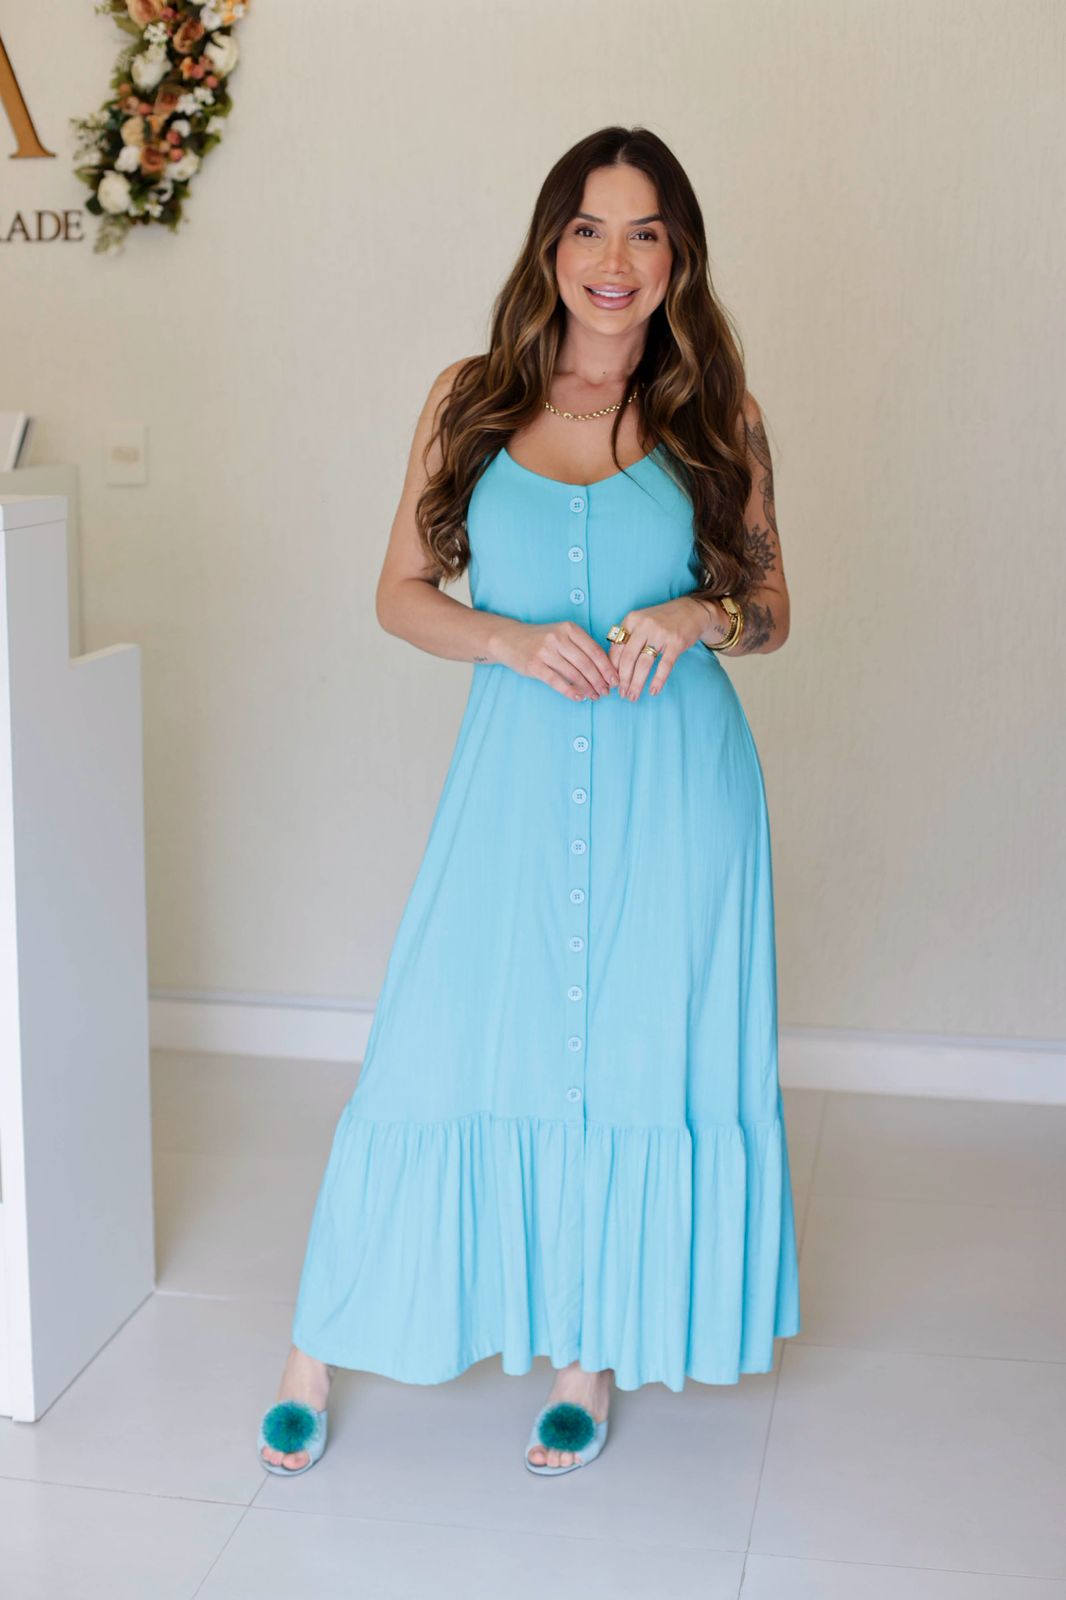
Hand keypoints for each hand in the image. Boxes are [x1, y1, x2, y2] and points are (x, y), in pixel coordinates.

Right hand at [496, 618, 620, 701]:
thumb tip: (604, 669)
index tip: (615, 680)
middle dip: (599, 681)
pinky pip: (557, 681)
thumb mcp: (561, 634)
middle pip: (586, 664)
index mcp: (569, 628)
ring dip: (587, 688)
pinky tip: (579, 697)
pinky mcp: (535, 665)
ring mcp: (545, 651)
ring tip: (595, 696)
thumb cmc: (540, 639)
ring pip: (574, 674)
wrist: (509, 639)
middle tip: (606, 692)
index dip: (607, 668)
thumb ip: (580, 647)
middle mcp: (558, 638)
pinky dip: (570, 691)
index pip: (594, 650)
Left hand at [609, 596, 708, 699]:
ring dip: (636, 684)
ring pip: (644, 664)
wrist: (691, 610)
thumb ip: (627, 638)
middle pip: (628, 658)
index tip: (612, 682)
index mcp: (631, 620)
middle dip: (623, 680)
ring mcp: (661, 634)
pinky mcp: (676, 642)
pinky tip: (653, 691)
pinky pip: (664, 666)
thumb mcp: (640, 622)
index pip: (616, 648)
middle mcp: (644, 625)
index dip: (612, 668)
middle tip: (622, 694)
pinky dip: (658, 681)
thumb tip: (613, 667)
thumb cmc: (661, 620)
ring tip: (633, 696)